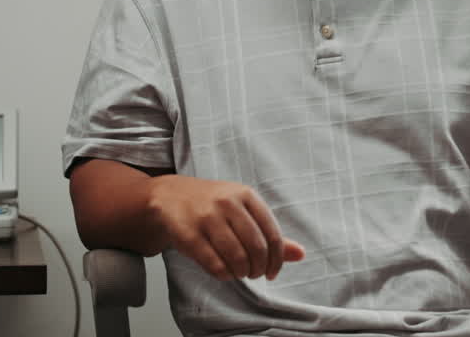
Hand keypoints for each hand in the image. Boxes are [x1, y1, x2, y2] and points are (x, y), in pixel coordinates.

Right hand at [146, 174, 304, 280]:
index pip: (272, 234)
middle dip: (259, 268)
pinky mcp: (188, 235)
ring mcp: (206, 218)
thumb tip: (301, 254)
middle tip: (254, 274)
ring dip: (242, 273)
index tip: (272, 272)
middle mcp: (227, 203)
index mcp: (245, 195)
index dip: (277, 260)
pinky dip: (224, 274)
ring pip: (237, 257)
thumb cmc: (211, 205)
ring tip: (239, 272)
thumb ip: (269, 233)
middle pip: (256, 247)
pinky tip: (224, 271)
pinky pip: (215, 264)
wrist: (168, 196)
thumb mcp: (242, 210)